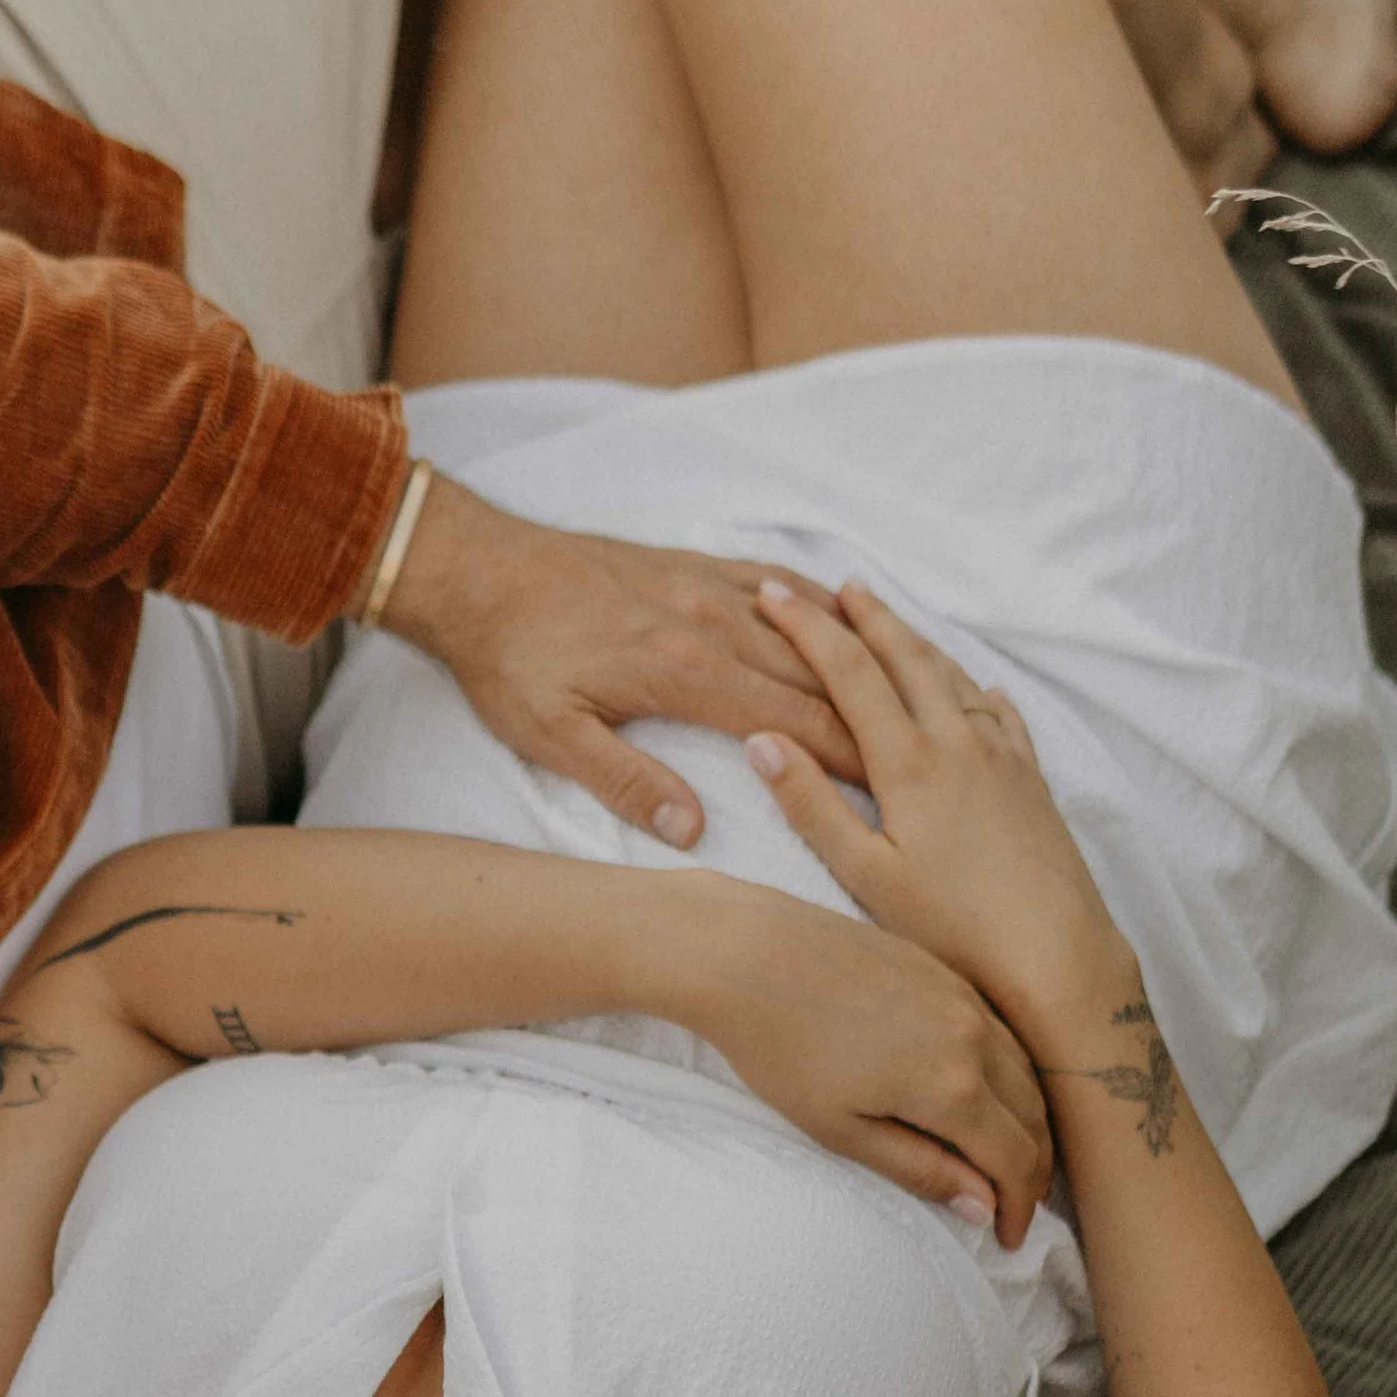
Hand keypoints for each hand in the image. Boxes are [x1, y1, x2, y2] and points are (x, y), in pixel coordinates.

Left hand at [380, 476, 864, 844]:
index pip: (790, 723)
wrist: (474, 570)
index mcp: (684, 672)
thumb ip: (627, 783)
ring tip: (908, 692)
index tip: (893, 790)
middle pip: (814, 676)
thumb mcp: (550, 737)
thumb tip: (693, 832)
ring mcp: (704, 584)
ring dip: (857, 660)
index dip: (847, 758)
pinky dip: (815, 602)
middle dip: (871, 718)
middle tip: (923, 754)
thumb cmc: (507, 660)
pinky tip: (844, 618)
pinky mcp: (689, 564)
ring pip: (804, 626)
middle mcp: (709, 620)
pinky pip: (771, 579)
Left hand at [677, 875, 1052, 1245]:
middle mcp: (975, 1039)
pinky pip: (1001, 1032)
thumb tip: (980, 1205)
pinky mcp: (946, 972)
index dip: (1018, 1207)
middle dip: (1030, 1170)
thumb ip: (919, 1169)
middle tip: (1014, 1205)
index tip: (1007, 1236)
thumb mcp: (842, 1130)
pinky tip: (986, 1093)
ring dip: (1026, 1121)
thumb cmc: (781, 1049)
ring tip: (1006, 1156)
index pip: (1014, 1160)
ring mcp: (964, 998)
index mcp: (951, 1087)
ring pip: (1025, 1072)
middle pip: (1033, 1117)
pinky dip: (1009, 1074)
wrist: (748, 955)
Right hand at [749, 585, 1129, 1051]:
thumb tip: (762, 740)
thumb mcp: (866, 875)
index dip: (809, 628)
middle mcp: (958, 743)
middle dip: (867, 616)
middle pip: (906, 658)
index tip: (775, 594)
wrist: (1055, 953)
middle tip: (836, 585)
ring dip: (917, 641)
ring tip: (891, 619)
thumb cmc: (952, 927)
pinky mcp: (1031, 780)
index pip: (849, 673)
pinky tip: (979, 687)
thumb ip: (812, 805)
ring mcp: (1001, 756)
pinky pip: (1002, 714)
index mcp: (909, 763)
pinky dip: (978, 688)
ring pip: (954, 676)